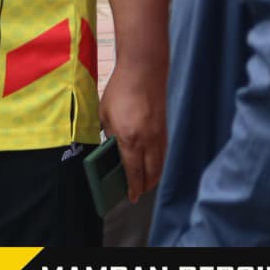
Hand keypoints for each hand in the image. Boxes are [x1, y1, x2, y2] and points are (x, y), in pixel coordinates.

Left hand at [99, 54, 167, 202]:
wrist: (144, 72)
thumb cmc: (120, 91)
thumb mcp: (105, 114)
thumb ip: (108, 133)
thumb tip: (111, 147)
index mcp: (129, 139)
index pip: (133, 172)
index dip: (133, 187)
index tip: (131, 196)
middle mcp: (147, 142)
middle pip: (151, 174)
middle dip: (145, 186)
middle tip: (138, 192)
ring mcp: (159, 136)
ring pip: (160, 165)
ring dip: (153, 176)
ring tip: (145, 182)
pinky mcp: (164, 129)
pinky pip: (162, 154)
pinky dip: (158, 164)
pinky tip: (151, 164)